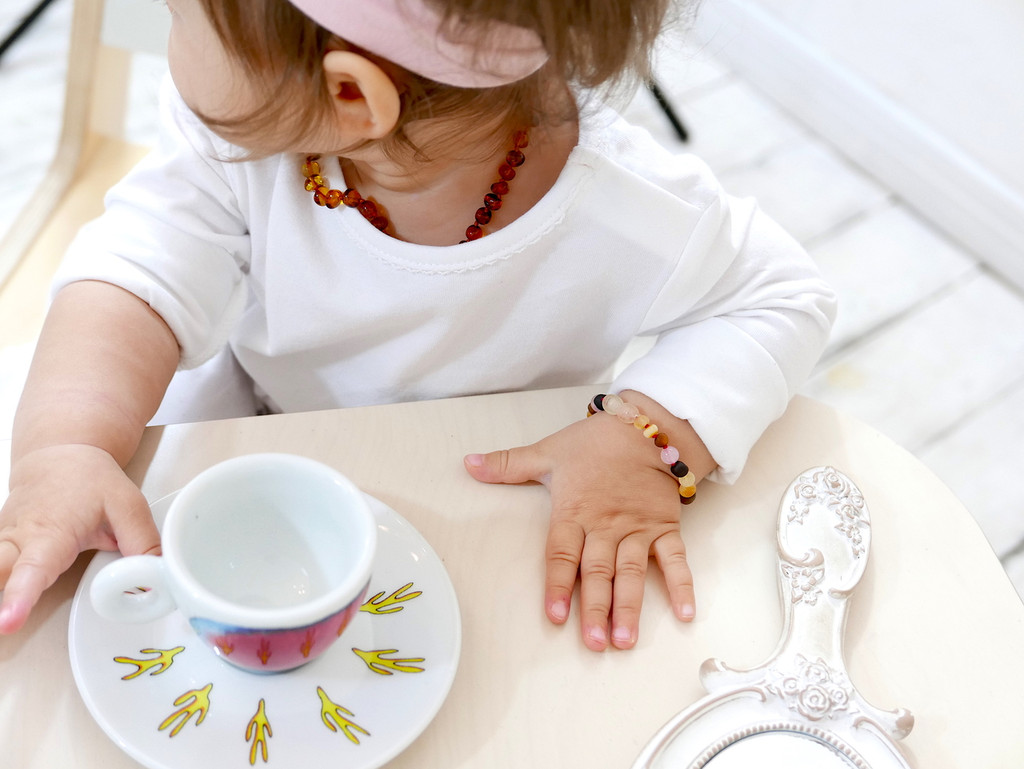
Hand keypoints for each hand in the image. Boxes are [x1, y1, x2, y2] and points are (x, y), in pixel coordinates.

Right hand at [0, 444, 159, 633]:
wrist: (59, 456)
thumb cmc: (90, 480)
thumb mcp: (127, 505)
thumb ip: (143, 544)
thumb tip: (159, 579)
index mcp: (51, 532)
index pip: (34, 569)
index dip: (21, 596)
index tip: (9, 620)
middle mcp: (19, 539)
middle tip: (0, 624)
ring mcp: (3, 543)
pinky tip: (1, 604)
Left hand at [464, 392, 711, 650]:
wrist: (644, 426)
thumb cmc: (594, 442)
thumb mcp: (547, 452)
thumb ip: (508, 464)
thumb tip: (468, 464)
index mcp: (575, 512)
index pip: (563, 555)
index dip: (558, 586)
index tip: (556, 616)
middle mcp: (606, 526)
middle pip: (598, 572)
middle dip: (596, 609)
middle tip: (594, 643)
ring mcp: (637, 529)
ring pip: (632, 573)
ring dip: (630, 608)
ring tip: (625, 640)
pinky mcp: (664, 527)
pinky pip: (675, 559)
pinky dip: (682, 586)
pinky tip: (685, 614)